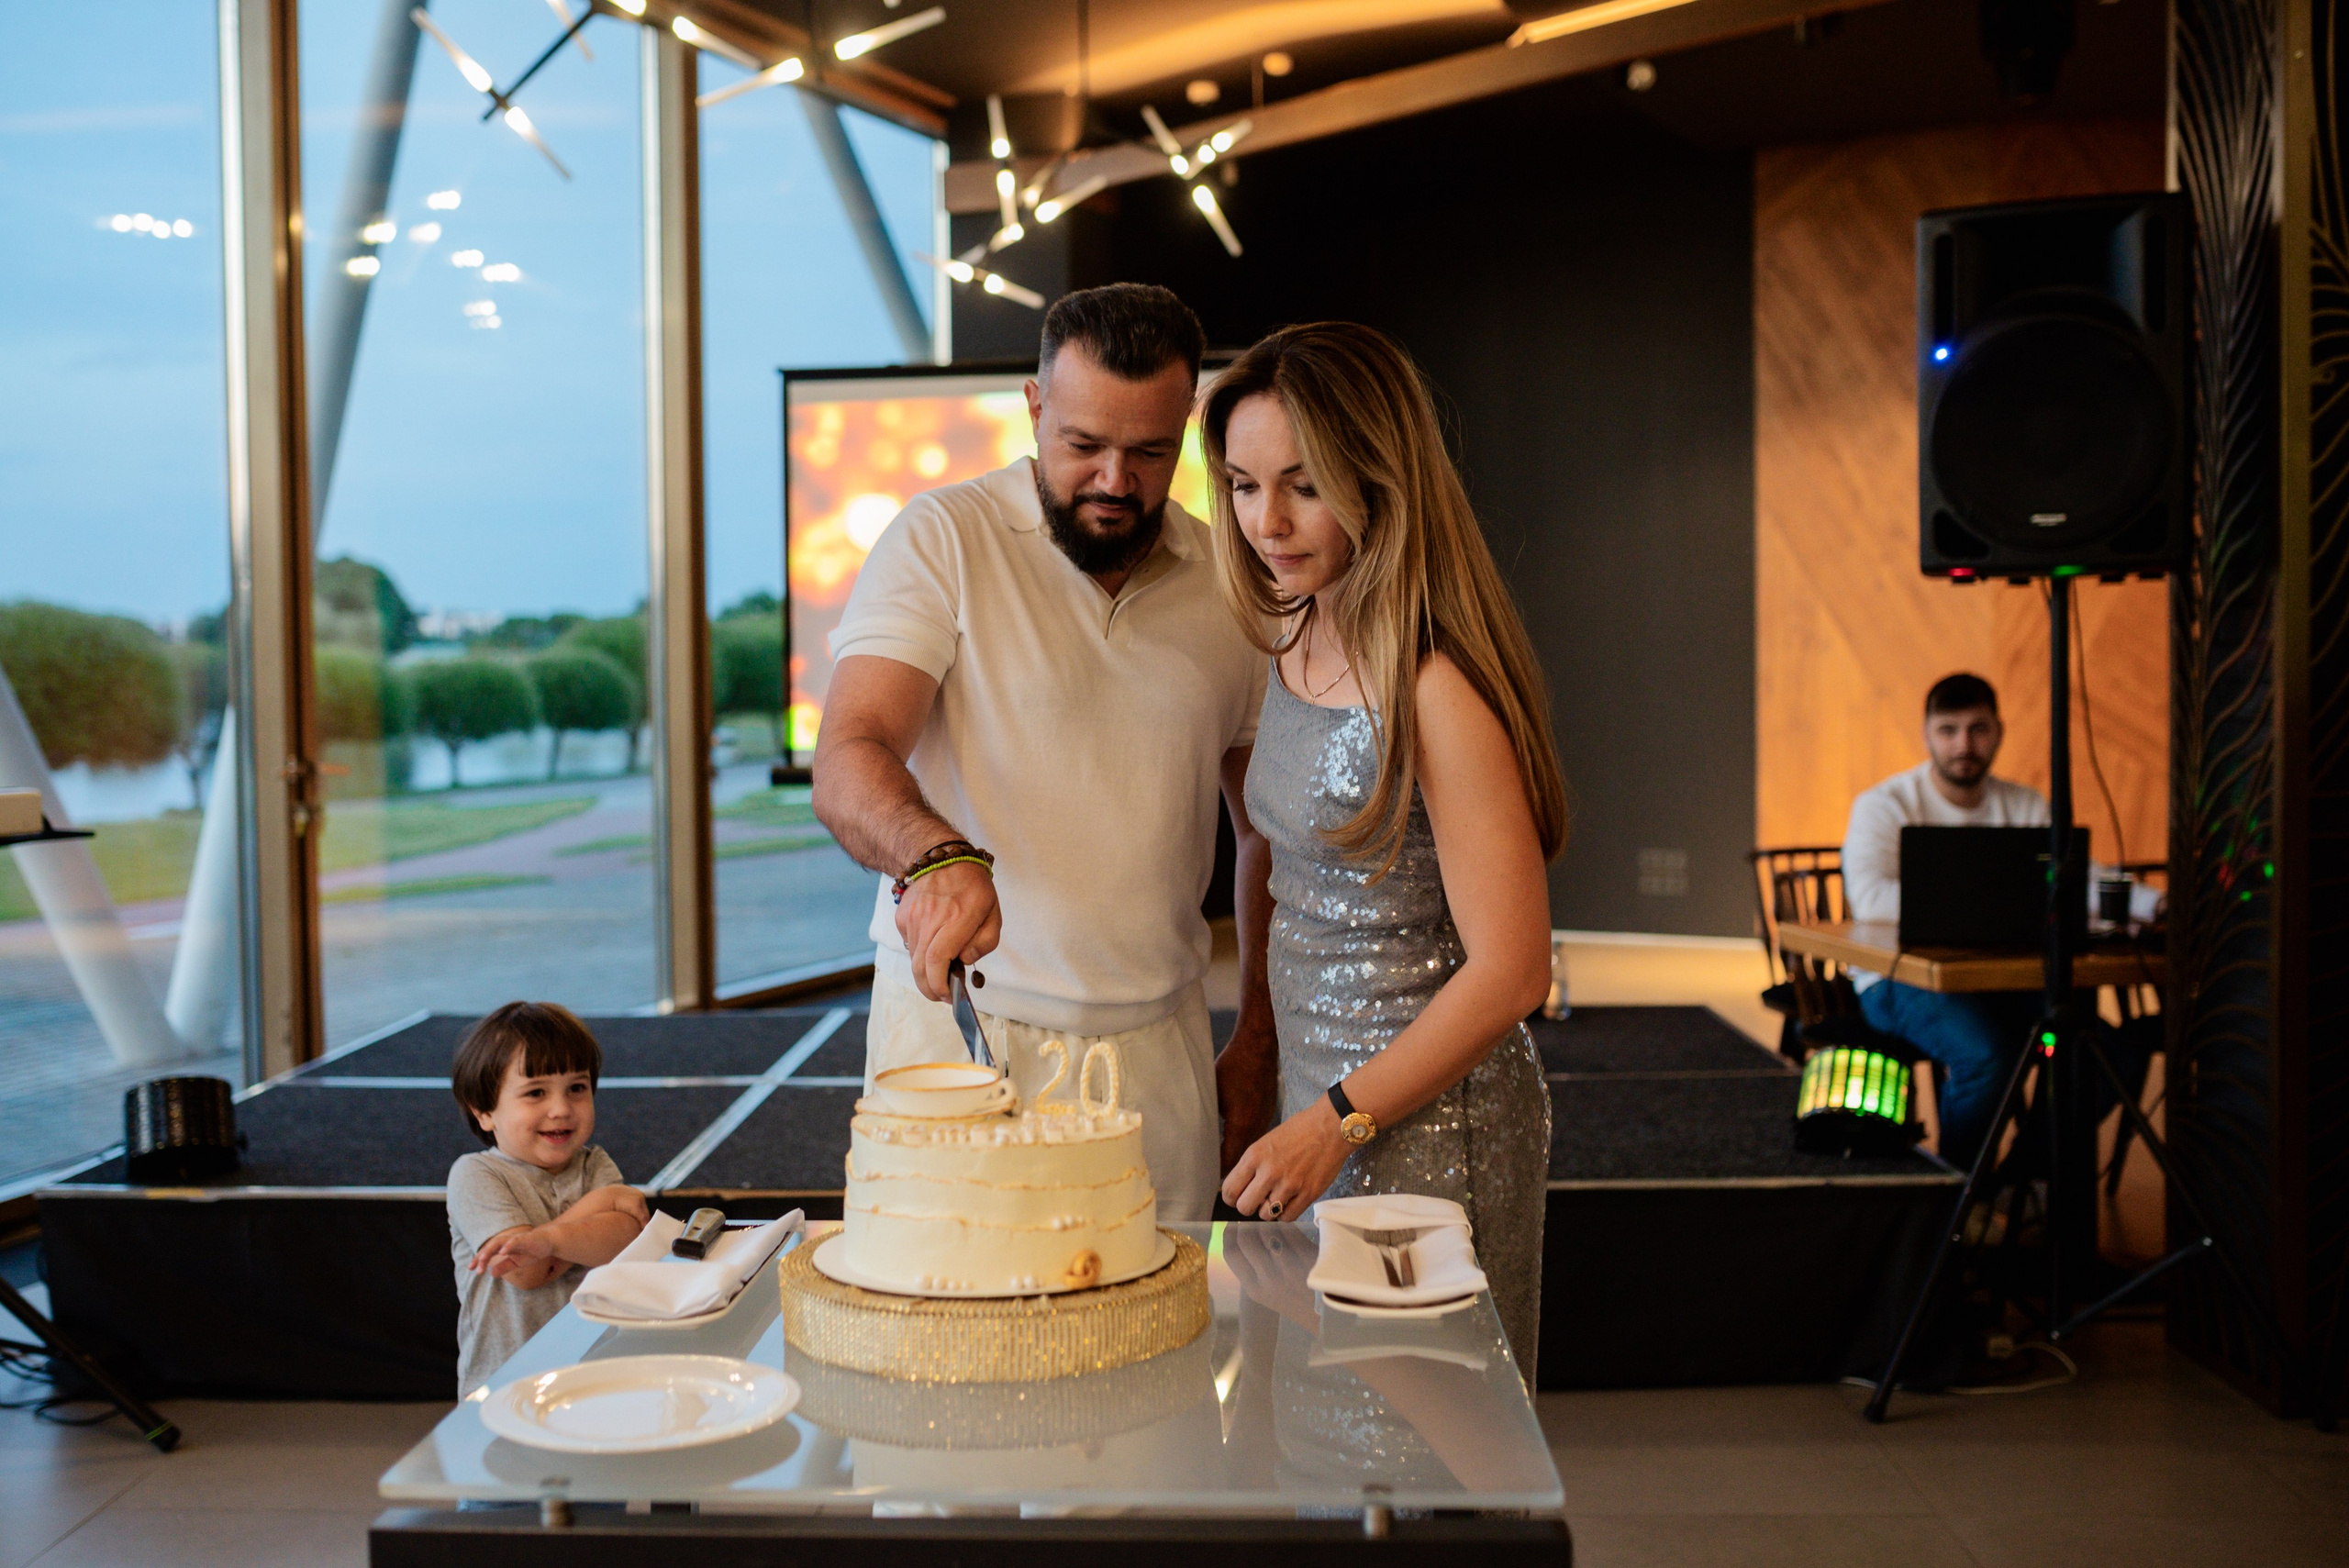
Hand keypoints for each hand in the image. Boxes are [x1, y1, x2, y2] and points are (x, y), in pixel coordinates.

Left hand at [471, 1225, 554, 1279]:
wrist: (549, 1241)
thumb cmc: (532, 1250)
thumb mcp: (517, 1262)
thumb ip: (504, 1267)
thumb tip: (491, 1273)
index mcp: (504, 1247)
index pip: (488, 1252)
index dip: (479, 1260)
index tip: (471, 1268)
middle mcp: (507, 1242)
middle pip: (490, 1247)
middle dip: (481, 1256)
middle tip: (474, 1268)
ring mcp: (515, 1239)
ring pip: (499, 1242)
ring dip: (490, 1250)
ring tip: (482, 1258)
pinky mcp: (526, 1238)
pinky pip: (515, 1241)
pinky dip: (508, 1245)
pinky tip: (502, 1251)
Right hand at [895, 859, 1002, 1001]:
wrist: (940, 858)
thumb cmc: (972, 887)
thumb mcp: (993, 913)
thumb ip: (985, 942)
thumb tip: (964, 961)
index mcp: (957, 918)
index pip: (937, 960)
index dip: (939, 985)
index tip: (949, 995)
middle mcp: (930, 919)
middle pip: (920, 967)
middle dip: (930, 989)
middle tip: (942, 995)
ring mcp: (912, 919)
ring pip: (913, 959)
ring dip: (926, 973)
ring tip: (942, 970)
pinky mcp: (902, 919)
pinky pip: (909, 945)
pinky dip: (920, 954)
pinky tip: (933, 945)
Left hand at [1215, 1016, 1279, 1174]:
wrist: (1260, 1046)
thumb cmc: (1233, 1065)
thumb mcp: (1211, 1091)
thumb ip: (1202, 1115)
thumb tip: (1184, 1135)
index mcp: (1241, 1125)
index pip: (1228, 1162)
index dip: (1217, 1175)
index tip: (1205, 1184)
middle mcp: (1257, 1127)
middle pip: (1243, 1162)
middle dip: (1230, 1173)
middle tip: (1212, 1182)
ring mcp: (1265, 1122)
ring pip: (1251, 1152)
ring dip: (1240, 1162)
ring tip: (1223, 1170)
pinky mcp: (1268, 1115)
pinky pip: (1257, 1139)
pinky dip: (1246, 1148)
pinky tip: (1234, 1148)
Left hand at [1220, 1097, 1351, 1221]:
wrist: (1331, 1126)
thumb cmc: (1300, 1130)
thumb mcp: (1266, 1141)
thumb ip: (1253, 1165)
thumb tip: (1242, 1186)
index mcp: (1255, 1156)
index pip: (1229, 1190)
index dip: (1232, 1197)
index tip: (1238, 1196)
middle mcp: (1269, 1172)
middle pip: (1244, 1207)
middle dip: (1249, 1205)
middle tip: (1258, 1198)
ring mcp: (1289, 1185)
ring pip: (1266, 1215)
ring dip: (1269, 1210)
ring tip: (1277, 1197)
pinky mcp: (1308, 1194)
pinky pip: (1287, 1217)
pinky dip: (1286, 1213)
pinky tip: (1290, 1201)